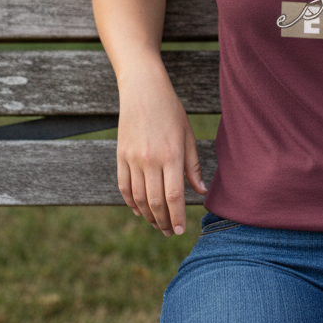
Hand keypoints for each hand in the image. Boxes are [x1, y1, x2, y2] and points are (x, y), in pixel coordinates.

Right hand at [116, 64, 206, 235]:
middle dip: (164, 222)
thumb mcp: (188, 135)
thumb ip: (193, 166)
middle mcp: (150, 160)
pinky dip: (131, 202)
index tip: (182, 230)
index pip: (174, 196)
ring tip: (158, 224)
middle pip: (155, 202)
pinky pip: (124, 186)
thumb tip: (201, 191)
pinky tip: (140, 211)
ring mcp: (132, 159)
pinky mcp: (120, 156)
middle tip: (170, 232)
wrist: (143, 90)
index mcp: (171, 155)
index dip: (178, 217)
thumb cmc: (171, 111)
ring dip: (148, 216)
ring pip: (138, 198)